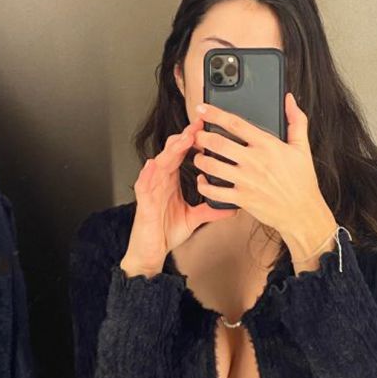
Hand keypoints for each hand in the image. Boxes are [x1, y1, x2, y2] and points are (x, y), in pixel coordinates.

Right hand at [124, 118, 238, 274]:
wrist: (152, 251)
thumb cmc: (166, 231)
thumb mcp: (195, 218)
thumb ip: (211, 210)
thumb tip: (233, 207)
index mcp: (172, 181)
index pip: (182, 155)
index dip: (192, 140)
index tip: (206, 128)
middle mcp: (161, 181)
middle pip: (171, 153)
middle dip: (183, 139)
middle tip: (197, 126)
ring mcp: (151, 190)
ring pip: (158, 164)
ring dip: (170, 151)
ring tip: (181, 140)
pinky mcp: (143, 203)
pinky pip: (143, 185)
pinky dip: (147, 175)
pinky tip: (152, 165)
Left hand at [193, 93, 337, 256]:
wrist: (303, 212)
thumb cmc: (302, 181)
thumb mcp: (302, 148)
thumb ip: (296, 120)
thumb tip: (289, 100)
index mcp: (267, 145)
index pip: (235, 123)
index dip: (214, 113)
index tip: (202, 109)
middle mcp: (254, 161)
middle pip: (217, 143)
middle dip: (201, 137)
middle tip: (196, 135)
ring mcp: (247, 180)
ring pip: (212, 165)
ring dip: (200, 159)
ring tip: (198, 156)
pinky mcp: (242, 198)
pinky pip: (215, 192)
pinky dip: (204, 185)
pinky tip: (203, 180)